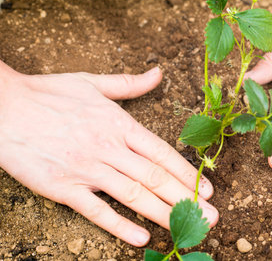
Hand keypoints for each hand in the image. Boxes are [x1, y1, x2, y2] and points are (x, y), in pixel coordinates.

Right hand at [0, 64, 218, 245]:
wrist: (3, 108)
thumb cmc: (49, 93)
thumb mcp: (92, 82)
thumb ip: (130, 83)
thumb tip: (159, 73)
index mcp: (118, 123)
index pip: (162, 152)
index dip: (188, 173)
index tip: (209, 189)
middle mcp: (107, 148)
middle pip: (154, 178)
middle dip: (186, 198)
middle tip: (212, 217)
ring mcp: (86, 169)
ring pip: (133, 195)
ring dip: (164, 213)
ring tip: (188, 227)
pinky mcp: (63, 188)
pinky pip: (96, 211)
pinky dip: (120, 225)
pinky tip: (142, 237)